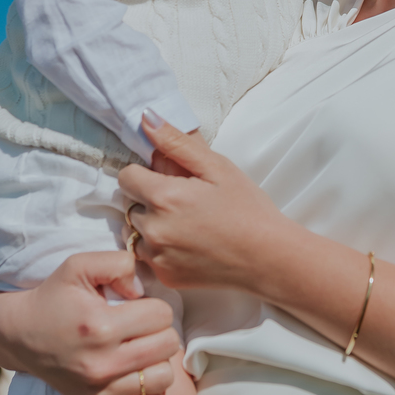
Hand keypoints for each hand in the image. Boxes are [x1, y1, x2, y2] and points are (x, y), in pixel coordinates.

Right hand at [0, 251, 180, 394]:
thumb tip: (143, 289)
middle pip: (168, 346)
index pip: (162, 315)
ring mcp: (100, 390)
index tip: (140, 307)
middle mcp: (101, 363)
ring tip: (142, 351)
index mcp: (100, 326)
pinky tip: (138, 378)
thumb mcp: (78, 266)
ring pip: (163, 379)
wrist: (19, 334)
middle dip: (161, 331)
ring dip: (158, 362)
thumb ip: (117, 263)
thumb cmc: (53, 297)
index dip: (155, 306)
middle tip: (143, 328)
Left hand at [119, 116, 287, 291]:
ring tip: (186, 225)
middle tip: (185, 203)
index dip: (146, 175)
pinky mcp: (164, 277)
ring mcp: (157, 257)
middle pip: (130, 204)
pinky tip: (189, 245)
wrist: (268, 257)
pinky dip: (161, 250)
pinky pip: (147, 257)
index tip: (169, 180)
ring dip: (152, 226)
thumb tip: (145, 118)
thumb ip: (176, 142)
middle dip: (150, 200)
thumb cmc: (247, 208)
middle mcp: (154, 229)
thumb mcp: (217, 167)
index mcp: (165, 197)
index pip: (126, 177)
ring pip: (135, 231)